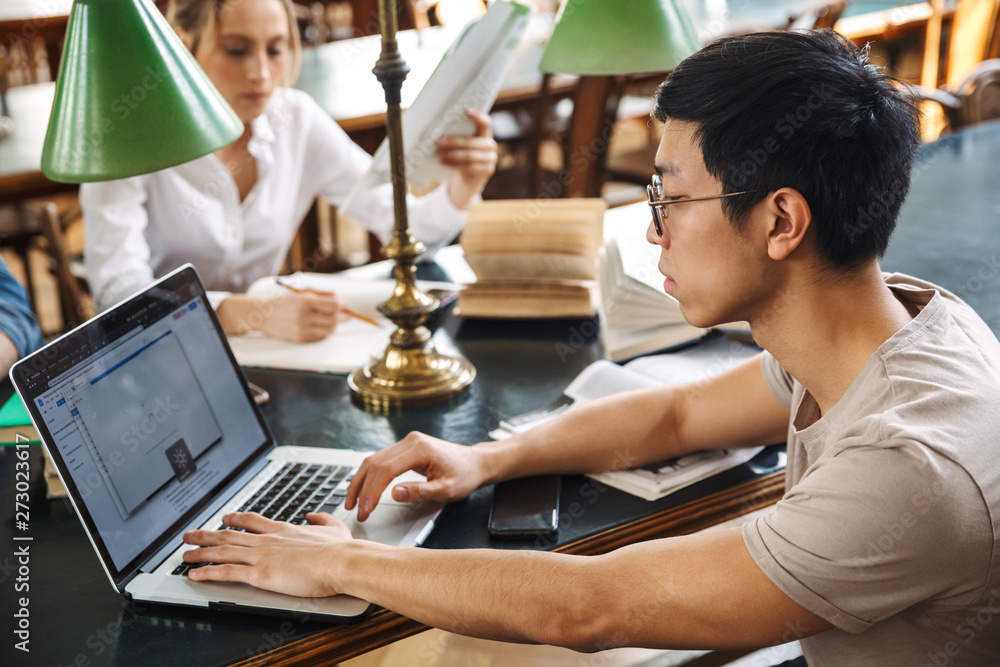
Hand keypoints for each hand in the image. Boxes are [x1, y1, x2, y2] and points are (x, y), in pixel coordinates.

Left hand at [182, 511, 350, 596]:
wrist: (341, 561)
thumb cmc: (341, 550)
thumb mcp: (334, 527)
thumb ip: (322, 520)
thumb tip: (314, 515)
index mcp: (284, 530)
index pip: (253, 521)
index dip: (236, 519)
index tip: (225, 518)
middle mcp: (268, 540)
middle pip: (230, 535)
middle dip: (207, 535)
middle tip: (190, 534)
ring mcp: (262, 555)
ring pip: (223, 551)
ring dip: (201, 552)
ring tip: (185, 554)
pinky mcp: (260, 573)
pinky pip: (226, 572)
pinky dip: (208, 572)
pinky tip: (195, 574)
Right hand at [218, 292, 348, 342]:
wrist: (263, 314)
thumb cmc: (285, 301)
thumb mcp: (303, 292)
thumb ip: (324, 295)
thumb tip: (343, 302)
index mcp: (305, 302)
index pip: (334, 305)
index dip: (343, 306)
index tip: (345, 306)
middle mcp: (304, 316)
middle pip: (334, 318)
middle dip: (342, 316)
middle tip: (343, 314)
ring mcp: (302, 329)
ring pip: (330, 329)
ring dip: (334, 324)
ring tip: (328, 319)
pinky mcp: (300, 338)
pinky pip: (321, 336)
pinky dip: (325, 331)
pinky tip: (319, 325)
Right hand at [346, 432, 485, 521]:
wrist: (475, 463)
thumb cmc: (464, 475)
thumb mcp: (446, 489)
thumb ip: (420, 491)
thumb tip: (394, 493)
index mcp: (419, 449)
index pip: (386, 470)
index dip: (372, 491)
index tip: (366, 509)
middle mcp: (410, 442)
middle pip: (375, 464)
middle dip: (362, 489)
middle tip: (357, 512)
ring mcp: (406, 443)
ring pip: (374, 460)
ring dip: (361, 481)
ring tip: (352, 502)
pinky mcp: (405, 449)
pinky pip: (380, 460)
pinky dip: (369, 475)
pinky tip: (362, 488)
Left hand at [438, 108, 497, 209]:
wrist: (469, 178)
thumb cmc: (463, 155)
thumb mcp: (462, 145)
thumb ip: (459, 136)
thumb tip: (439, 129)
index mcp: (486, 134)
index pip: (486, 123)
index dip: (478, 116)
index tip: (466, 111)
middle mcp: (491, 145)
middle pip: (472, 142)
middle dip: (454, 141)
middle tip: (439, 141)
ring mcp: (490, 159)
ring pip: (468, 156)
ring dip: (451, 155)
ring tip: (438, 154)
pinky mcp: (486, 170)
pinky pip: (468, 167)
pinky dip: (453, 164)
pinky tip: (443, 162)